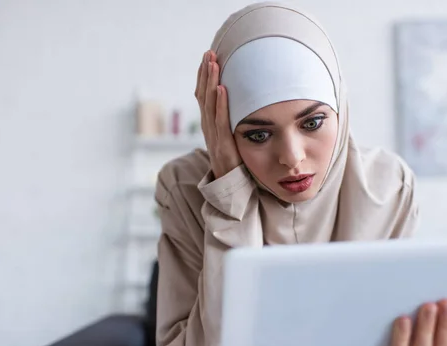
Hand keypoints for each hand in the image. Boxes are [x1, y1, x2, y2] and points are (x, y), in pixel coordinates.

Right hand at [194, 50, 241, 178]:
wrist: (232, 190)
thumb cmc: (236, 164)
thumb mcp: (233, 139)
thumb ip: (233, 124)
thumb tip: (244, 105)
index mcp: (210, 126)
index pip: (203, 97)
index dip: (204, 78)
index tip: (207, 59)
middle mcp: (208, 129)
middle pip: (203, 96)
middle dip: (205, 74)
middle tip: (208, 53)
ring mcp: (213, 138)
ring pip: (208, 105)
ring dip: (210, 82)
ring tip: (213, 64)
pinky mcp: (222, 146)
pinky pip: (220, 122)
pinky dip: (220, 104)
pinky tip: (221, 88)